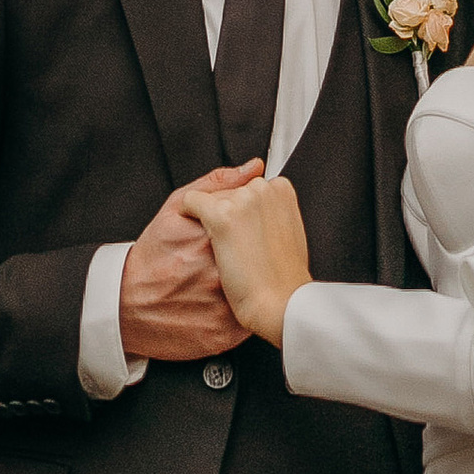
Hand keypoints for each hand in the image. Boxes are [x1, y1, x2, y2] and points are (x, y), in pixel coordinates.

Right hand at [119, 164, 262, 360]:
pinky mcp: (223, 333)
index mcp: (210, 237)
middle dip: (248, 256)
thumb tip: (254, 166)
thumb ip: (216, 184)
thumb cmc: (150, 258)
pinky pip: (247, 318)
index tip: (231, 234)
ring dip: (249, 283)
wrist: (124, 307)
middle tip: (226, 261)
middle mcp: (218, 272)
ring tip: (225, 281)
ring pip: (257, 288)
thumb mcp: (174, 211)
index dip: (245, 229)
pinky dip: (241, 308)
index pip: (253, 223)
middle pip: (258, 257)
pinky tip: (222, 301)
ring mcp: (222, 305)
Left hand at [193, 167, 313, 344]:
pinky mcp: (221, 217)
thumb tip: (255, 166)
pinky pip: (191, 202)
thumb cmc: (283, 277)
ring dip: (209, 220)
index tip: (247, 236)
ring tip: (220, 253)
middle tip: (236, 249)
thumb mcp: (287, 236)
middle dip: (228, 216)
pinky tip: (190, 239)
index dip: (245, 215)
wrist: (277, 307)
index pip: (250, 187)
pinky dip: (187, 216)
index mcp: (280, 190)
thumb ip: (271, 204)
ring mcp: (241, 202)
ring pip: (212, 198)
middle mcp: (261, 190)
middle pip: (230, 192)